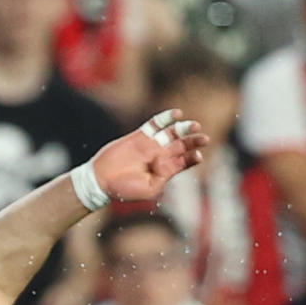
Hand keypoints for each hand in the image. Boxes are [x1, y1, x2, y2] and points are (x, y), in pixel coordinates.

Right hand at [92, 110, 208, 204]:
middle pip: (182, 145)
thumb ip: (164, 177)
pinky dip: (166, 118)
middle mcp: (160, 156)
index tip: (197, 155)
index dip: (192, 157)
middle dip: (193, 141)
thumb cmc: (124, 189)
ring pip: (172, 133)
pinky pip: (156, 124)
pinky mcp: (140, 135)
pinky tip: (176, 114)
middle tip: (204, 138)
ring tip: (194, 126)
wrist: (101, 179)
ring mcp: (151, 144)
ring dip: (184, 128)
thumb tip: (174, 164)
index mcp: (165, 171)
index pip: (184, 161)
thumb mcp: (149, 190)